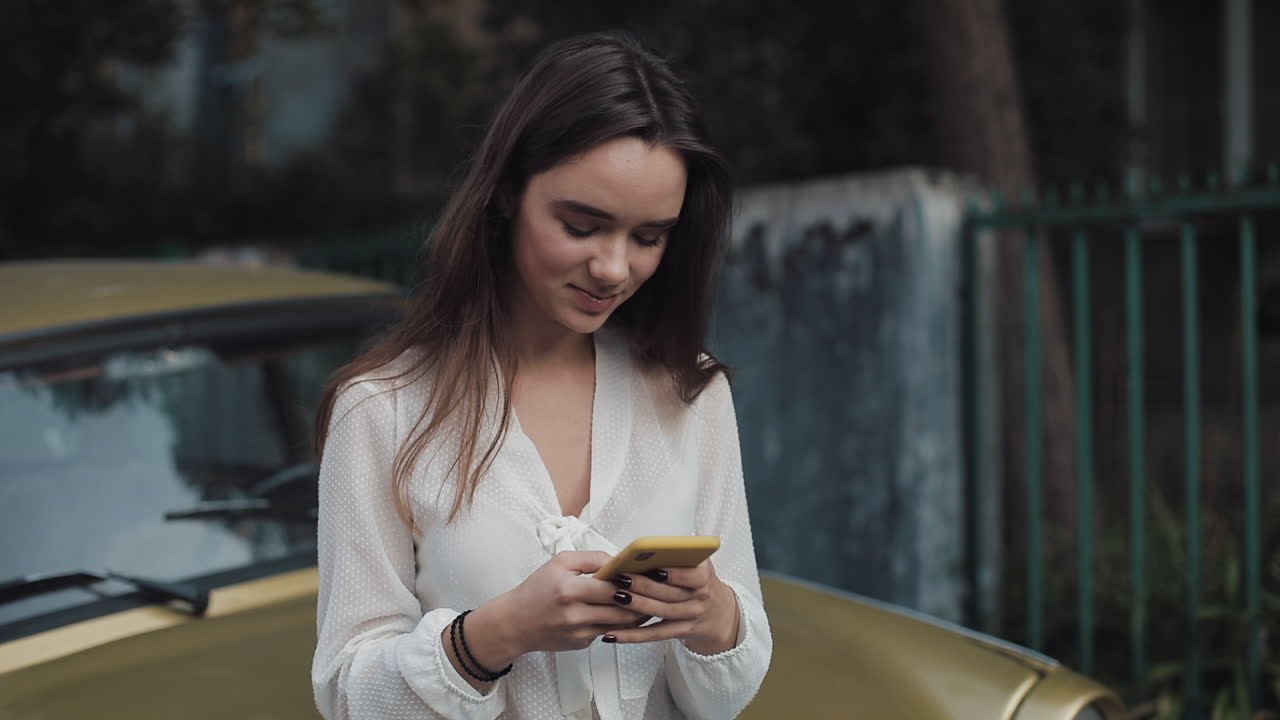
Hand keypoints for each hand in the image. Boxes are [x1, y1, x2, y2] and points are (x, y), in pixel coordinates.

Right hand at [490, 551, 649, 655]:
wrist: (515, 623)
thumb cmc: (537, 589)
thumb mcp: (560, 562)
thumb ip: (591, 558)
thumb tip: (619, 560)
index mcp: (569, 590)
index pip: (611, 587)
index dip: (633, 581)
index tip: (649, 574)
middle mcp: (575, 615)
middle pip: (621, 609)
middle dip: (642, 600)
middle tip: (660, 589)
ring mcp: (579, 633)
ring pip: (620, 624)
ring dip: (638, 614)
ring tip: (651, 600)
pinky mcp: (581, 644)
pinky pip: (608, 631)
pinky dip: (620, 623)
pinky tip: (629, 613)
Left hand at [598, 560, 739, 653]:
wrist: (718, 612)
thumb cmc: (700, 582)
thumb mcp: (699, 565)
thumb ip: (679, 556)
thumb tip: (647, 548)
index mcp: (704, 576)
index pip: (690, 575)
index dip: (671, 573)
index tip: (652, 568)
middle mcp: (700, 598)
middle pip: (669, 594)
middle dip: (644, 586)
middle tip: (621, 578)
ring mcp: (690, 617)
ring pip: (660, 613)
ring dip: (636, 606)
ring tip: (616, 596)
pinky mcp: (679, 632)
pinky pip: (654, 634)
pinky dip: (633, 635)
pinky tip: (614, 633)